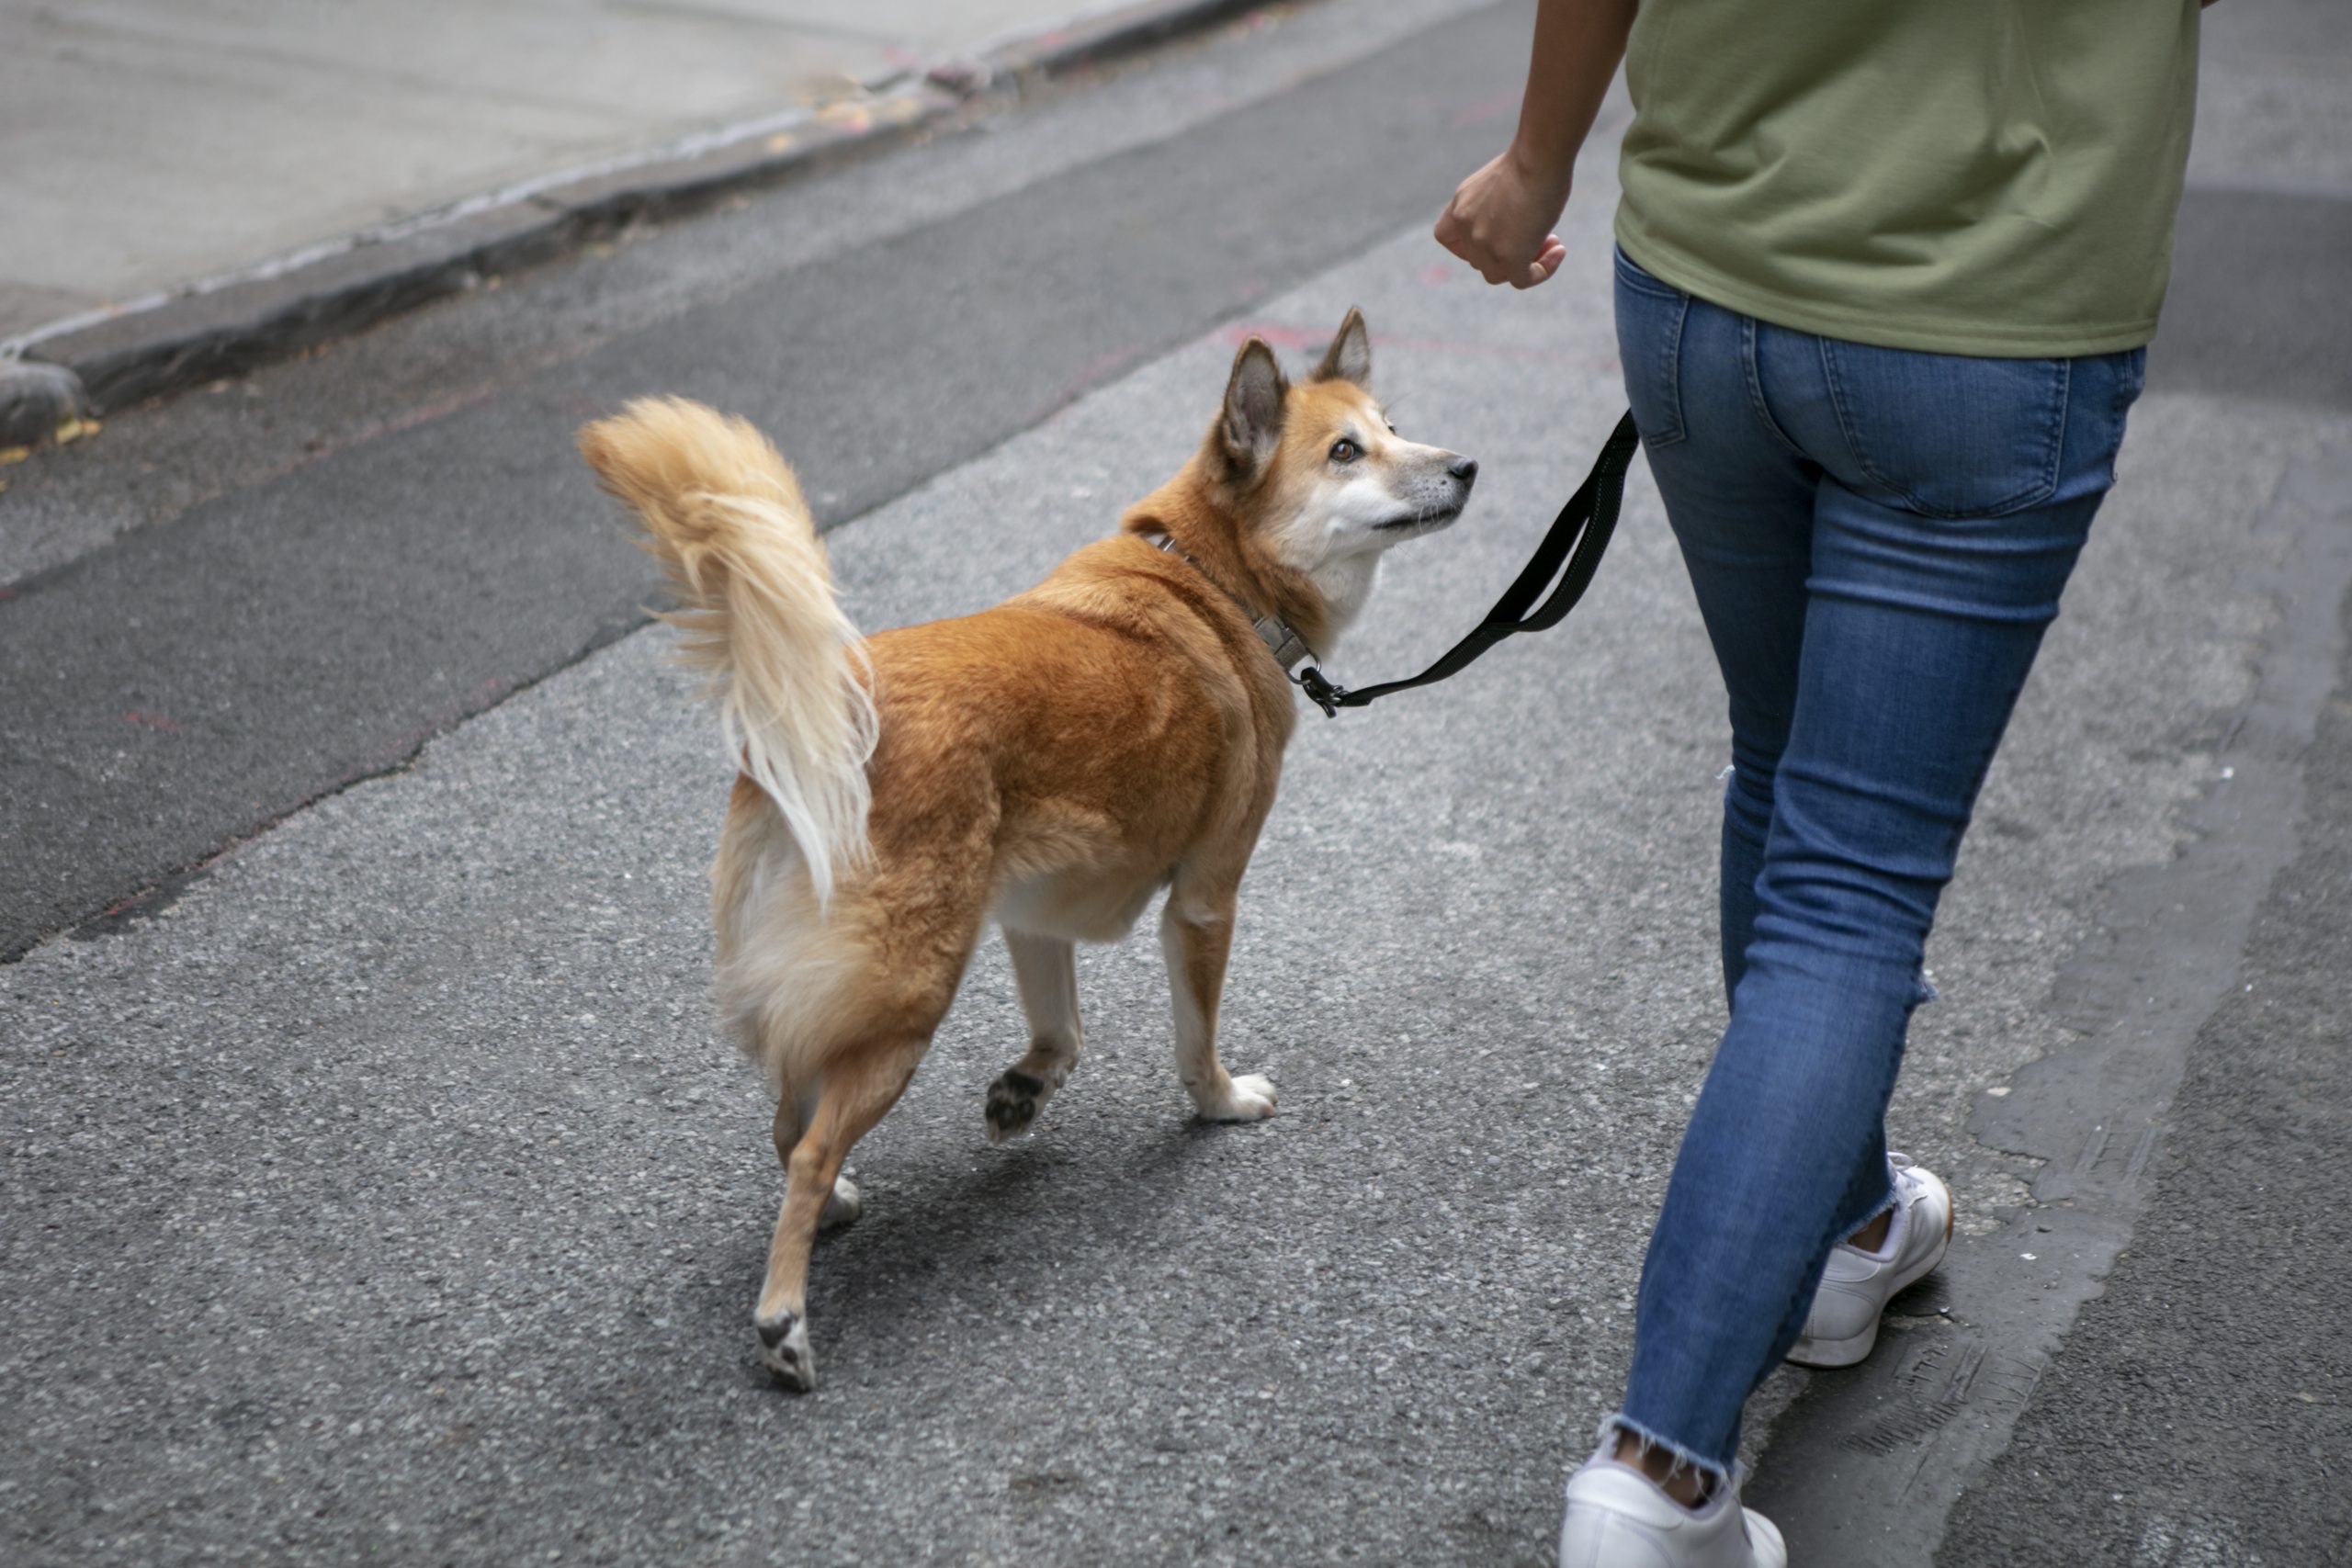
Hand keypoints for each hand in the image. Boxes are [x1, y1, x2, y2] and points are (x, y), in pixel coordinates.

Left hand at [1434, 146, 1572, 288]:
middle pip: (1480, 259)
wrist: (1538, 155)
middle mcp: (1466, 228)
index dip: (1467, 245)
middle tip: (1540, 234)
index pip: (1447, 238)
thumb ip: (1494, 208)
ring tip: (1553, 242)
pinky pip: (1523, 279)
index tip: (1495, 238)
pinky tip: (1559, 251)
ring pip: (1499, 274)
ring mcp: (1484, 245)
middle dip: (1508, 250)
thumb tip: (1512, 227)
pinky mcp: (1509, 258)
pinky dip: (1542, 270)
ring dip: (1526, 261)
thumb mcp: (1498, 183)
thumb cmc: (1528, 159)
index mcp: (1460, 206)